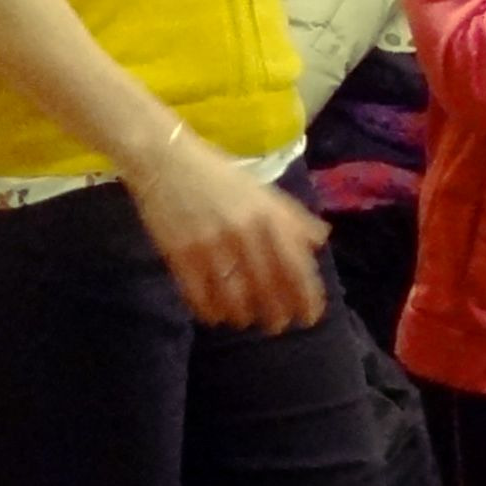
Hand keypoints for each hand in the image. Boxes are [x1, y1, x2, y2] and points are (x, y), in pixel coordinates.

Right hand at [121, 129, 330, 332]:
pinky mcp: (179, 253)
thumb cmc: (219, 176)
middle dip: (276, 314)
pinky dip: (210, 311)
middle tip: (277, 326)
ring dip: (243, 315)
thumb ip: (292, 218)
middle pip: (267, 288)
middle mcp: (244, 233)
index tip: (310, 317)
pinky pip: (199, 295)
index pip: (296, 268)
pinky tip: (215, 316)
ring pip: (233, 297)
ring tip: (245, 320)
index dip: (306, 298)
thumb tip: (320, 242)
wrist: (165, 159)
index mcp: (269, 217)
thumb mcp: (263, 191)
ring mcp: (210, 245)